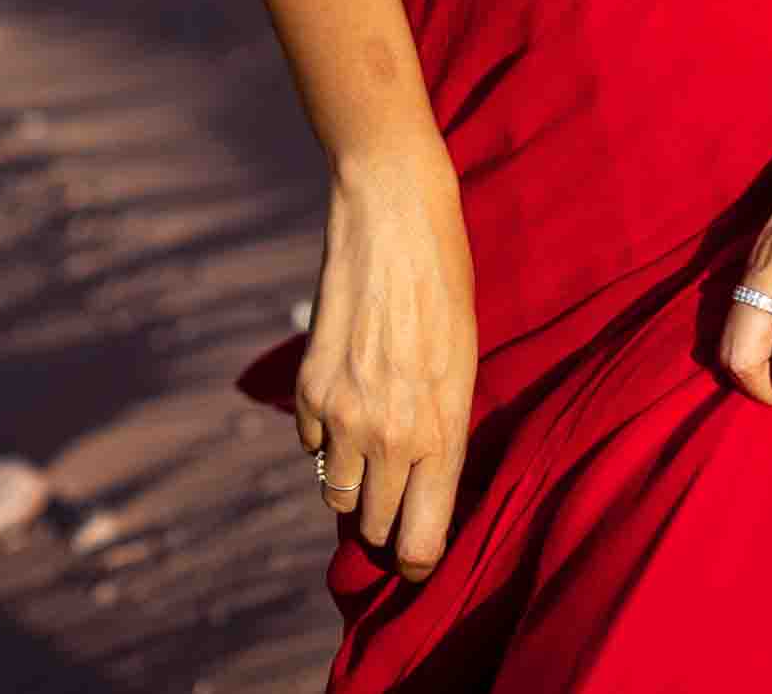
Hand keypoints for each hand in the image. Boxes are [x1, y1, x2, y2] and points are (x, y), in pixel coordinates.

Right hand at [293, 138, 477, 574]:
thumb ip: (443, 429)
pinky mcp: (307, 390)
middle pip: (375, 528)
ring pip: (336, 495)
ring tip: (372, 442)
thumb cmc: (446, 281)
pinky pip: (310, 448)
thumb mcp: (464, 360)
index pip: (420, 542)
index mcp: (441, 431)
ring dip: (352, 481)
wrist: (393, 213)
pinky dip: (324, 437)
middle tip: (398, 496)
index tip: (419, 551)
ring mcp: (341, 415)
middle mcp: (388, 435)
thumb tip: (425, 484)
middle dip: (387, 521)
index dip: (419, 558)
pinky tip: (347, 393)